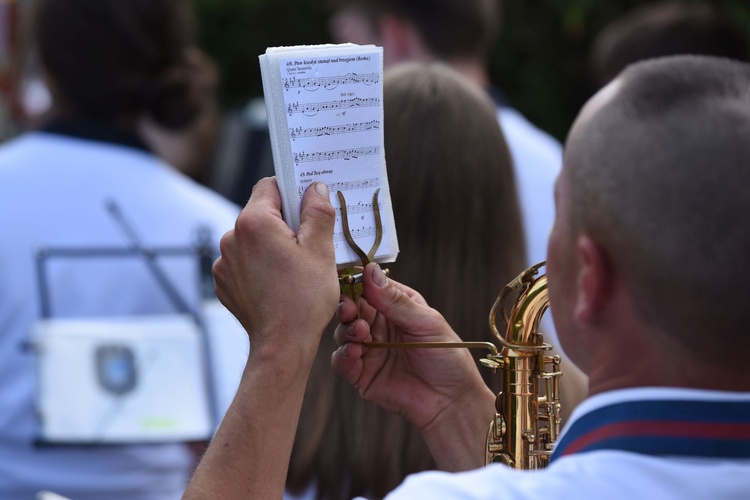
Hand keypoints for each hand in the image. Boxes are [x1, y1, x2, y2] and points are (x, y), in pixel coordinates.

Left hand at [213, 178, 338, 357]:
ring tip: (294, 269)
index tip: (309, 206)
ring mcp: (224, 261)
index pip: (270, 186)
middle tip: (309, 244)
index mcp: (253, 222)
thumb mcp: (321, 250)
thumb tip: (315, 188)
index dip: (292, 191)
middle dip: (285, 223)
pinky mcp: (223, 282)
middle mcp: (231, 237)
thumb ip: (318, 212)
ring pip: (253, 239)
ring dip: (272, 245)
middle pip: (261, 214)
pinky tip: (278, 283)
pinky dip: (260, 266)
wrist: (281, 346)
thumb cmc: (304, 299)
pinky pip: (244, 262)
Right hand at [331, 262, 491, 434]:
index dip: (355, 282)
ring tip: (360, 333)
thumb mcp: (426, 322)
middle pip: (350, 308)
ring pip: (342, 332)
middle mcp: (379, 325)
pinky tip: (354, 353)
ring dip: (346, 330)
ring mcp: (369, 349)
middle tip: (350, 310)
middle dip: (345, 306)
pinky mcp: (362, 374)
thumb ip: (396, 300)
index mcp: (395, 306)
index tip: (346, 279)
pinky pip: (342, 361)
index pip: (369, 287)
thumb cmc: (447, 356)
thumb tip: (370, 271)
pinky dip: (343, 355)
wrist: (451, 400)